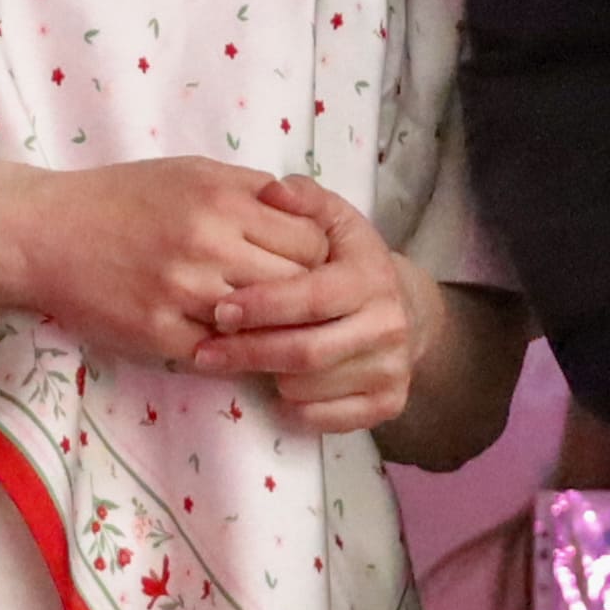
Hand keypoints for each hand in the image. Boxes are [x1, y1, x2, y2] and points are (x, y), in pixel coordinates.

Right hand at [0, 155, 327, 367]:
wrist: (44, 233)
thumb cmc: (122, 198)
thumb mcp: (191, 171)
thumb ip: (251, 190)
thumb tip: (307, 213)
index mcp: (222, 200)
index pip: (311, 241)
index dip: (316, 255)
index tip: (304, 263)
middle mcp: (208, 245)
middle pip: (297, 285)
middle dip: (302, 294)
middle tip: (293, 299)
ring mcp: (183, 293)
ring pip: (263, 323)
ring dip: (268, 326)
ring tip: (265, 322)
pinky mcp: (158, 333)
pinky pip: (220, 352)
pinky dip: (230, 348)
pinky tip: (226, 339)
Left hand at [186, 186, 428, 431]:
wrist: (404, 310)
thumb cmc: (348, 262)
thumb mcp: (332, 221)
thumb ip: (303, 200)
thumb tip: (273, 189)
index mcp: (370, 277)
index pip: (311, 298)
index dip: (263, 306)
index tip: (220, 310)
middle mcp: (388, 325)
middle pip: (306, 351)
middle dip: (250, 352)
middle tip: (205, 351)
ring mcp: (391, 368)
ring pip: (309, 387)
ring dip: (266, 378)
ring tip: (241, 360)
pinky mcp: (389, 404)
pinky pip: (324, 419)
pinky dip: (292, 407)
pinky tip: (274, 386)